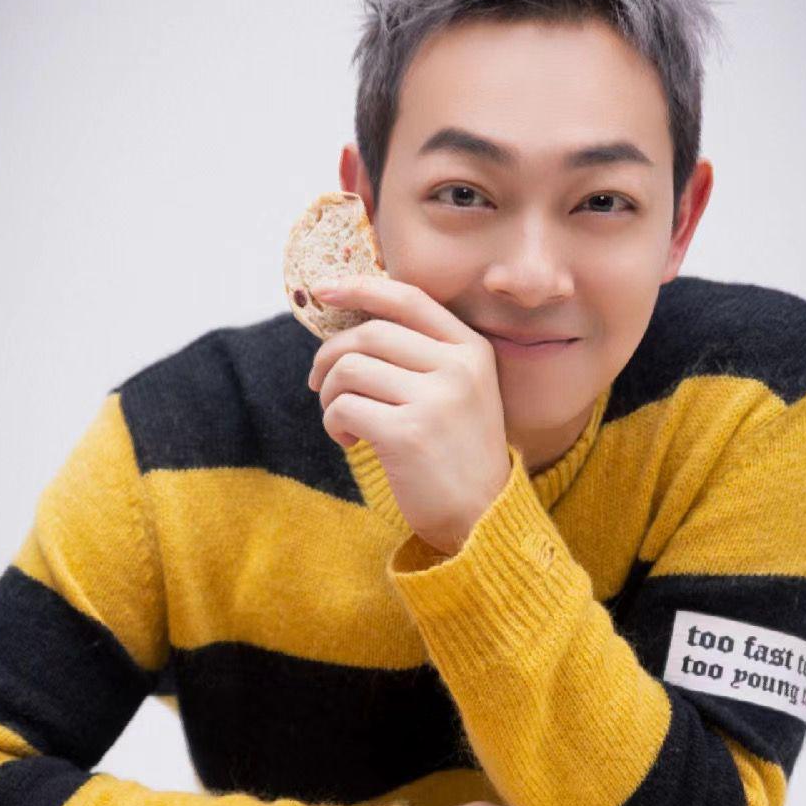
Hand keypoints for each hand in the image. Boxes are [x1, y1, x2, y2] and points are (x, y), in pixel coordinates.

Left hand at [306, 275, 512, 555]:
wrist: (484, 517)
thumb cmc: (457, 453)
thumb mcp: (459, 392)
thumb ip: (421, 355)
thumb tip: (348, 325)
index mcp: (472, 350)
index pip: (408, 299)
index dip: (360, 288)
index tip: (324, 291)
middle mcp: (458, 368)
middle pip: (369, 334)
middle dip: (331, 356)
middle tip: (320, 384)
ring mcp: (435, 400)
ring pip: (350, 368)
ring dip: (330, 394)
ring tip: (340, 418)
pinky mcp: (407, 434)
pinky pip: (344, 408)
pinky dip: (333, 423)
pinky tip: (350, 441)